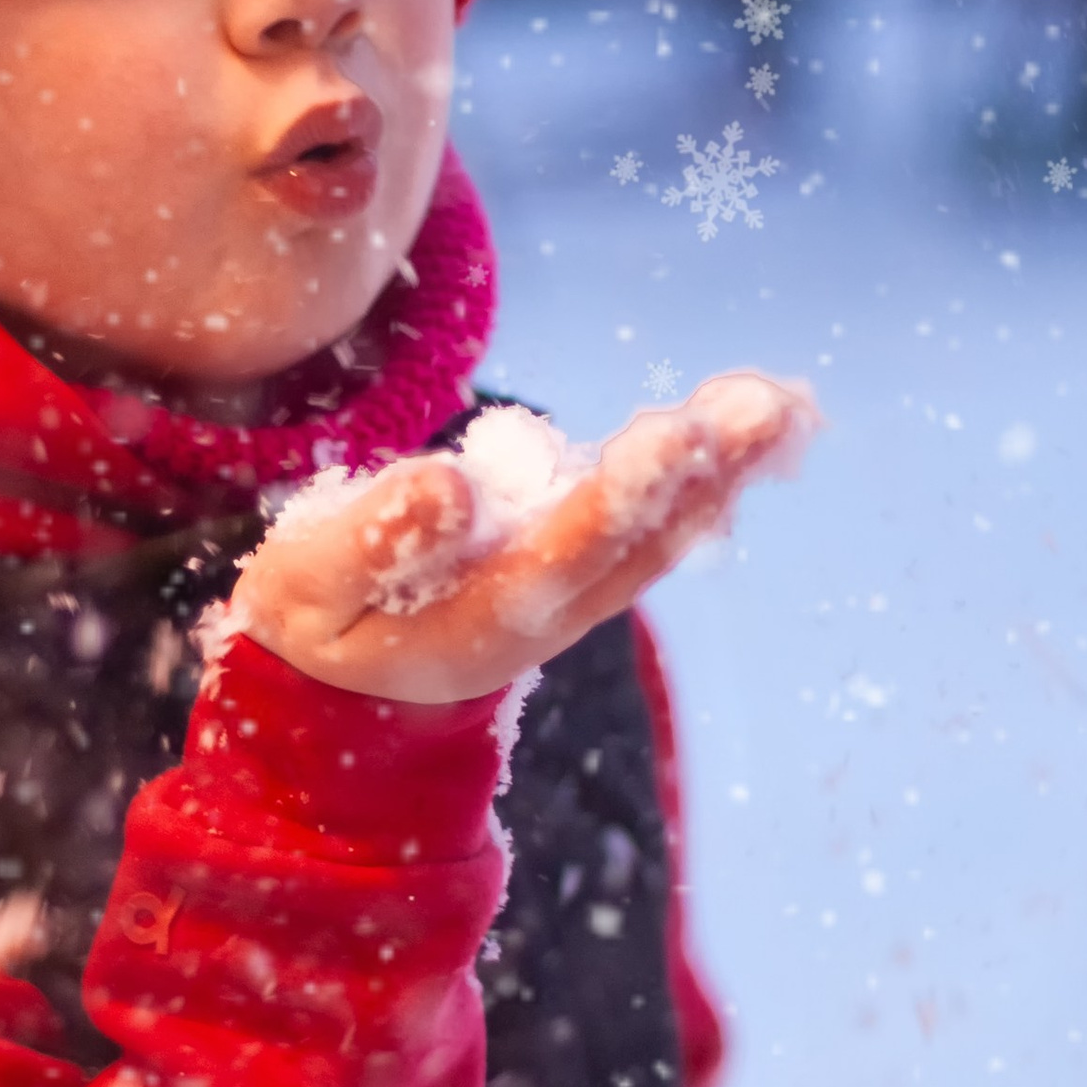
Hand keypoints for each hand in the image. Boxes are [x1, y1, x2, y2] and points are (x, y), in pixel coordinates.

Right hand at [225, 373, 817, 706]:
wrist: (350, 684)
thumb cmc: (319, 621)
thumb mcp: (306, 589)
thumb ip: (369, 542)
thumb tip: (448, 483)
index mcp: (479, 622)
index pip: (562, 556)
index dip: (619, 499)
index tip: (670, 436)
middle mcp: (550, 612)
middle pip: (639, 542)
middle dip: (700, 471)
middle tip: (760, 406)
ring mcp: (580, 590)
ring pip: (667, 533)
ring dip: (728, 469)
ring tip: (780, 402)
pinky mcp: (591, 560)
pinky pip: (666, 519)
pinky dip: (717, 472)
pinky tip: (765, 417)